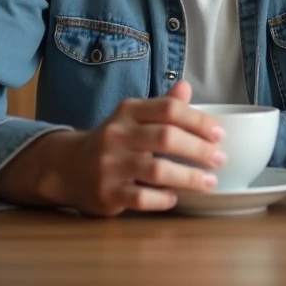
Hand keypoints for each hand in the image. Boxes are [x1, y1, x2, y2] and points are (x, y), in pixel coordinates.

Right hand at [0, 81, 226, 215]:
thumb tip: (186, 86)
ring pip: (157, 169)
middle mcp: (117, 135)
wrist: (65, 167)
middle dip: (199, 149)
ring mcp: (109, 165)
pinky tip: (176, 198)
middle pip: (166, 137)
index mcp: (128, 111)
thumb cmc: (113, 141)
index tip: (220, 134)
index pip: (169, 109)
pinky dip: (162, 199)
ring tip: (209, 182)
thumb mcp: (133, 117)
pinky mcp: (105, 193)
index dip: (199, 121)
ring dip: (189, 178)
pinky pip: (140, 197)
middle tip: (220, 160)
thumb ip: (162, 105)